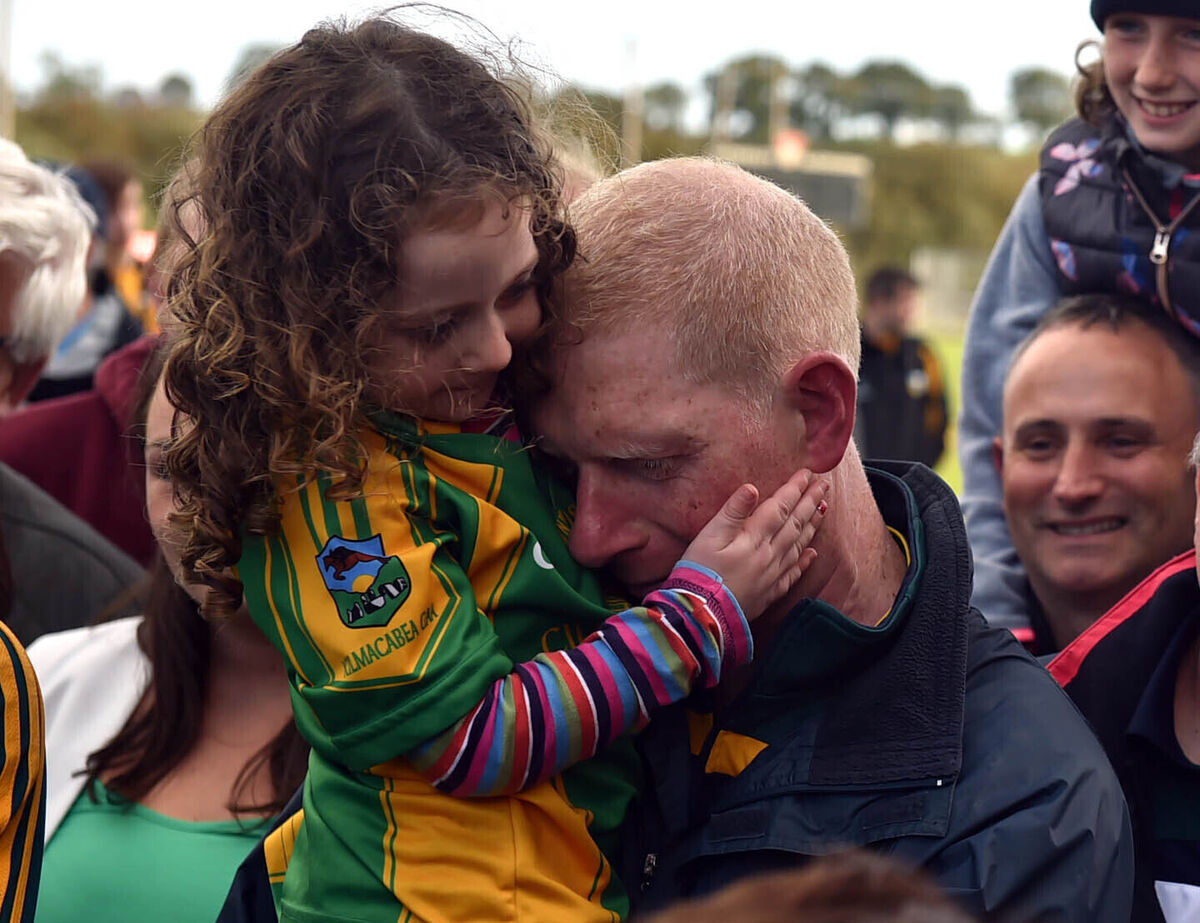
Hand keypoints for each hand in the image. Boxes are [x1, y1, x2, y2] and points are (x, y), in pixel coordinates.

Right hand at [679, 468, 828, 620]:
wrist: (701, 615)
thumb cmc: (699, 573)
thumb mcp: (708, 536)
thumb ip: (732, 512)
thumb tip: (752, 488)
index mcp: (753, 538)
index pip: (780, 507)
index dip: (794, 489)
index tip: (807, 473)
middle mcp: (769, 555)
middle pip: (795, 523)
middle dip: (810, 502)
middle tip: (824, 485)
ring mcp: (772, 575)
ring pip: (799, 545)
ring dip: (812, 525)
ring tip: (823, 509)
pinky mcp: (769, 593)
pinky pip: (793, 573)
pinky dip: (805, 561)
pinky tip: (813, 553)